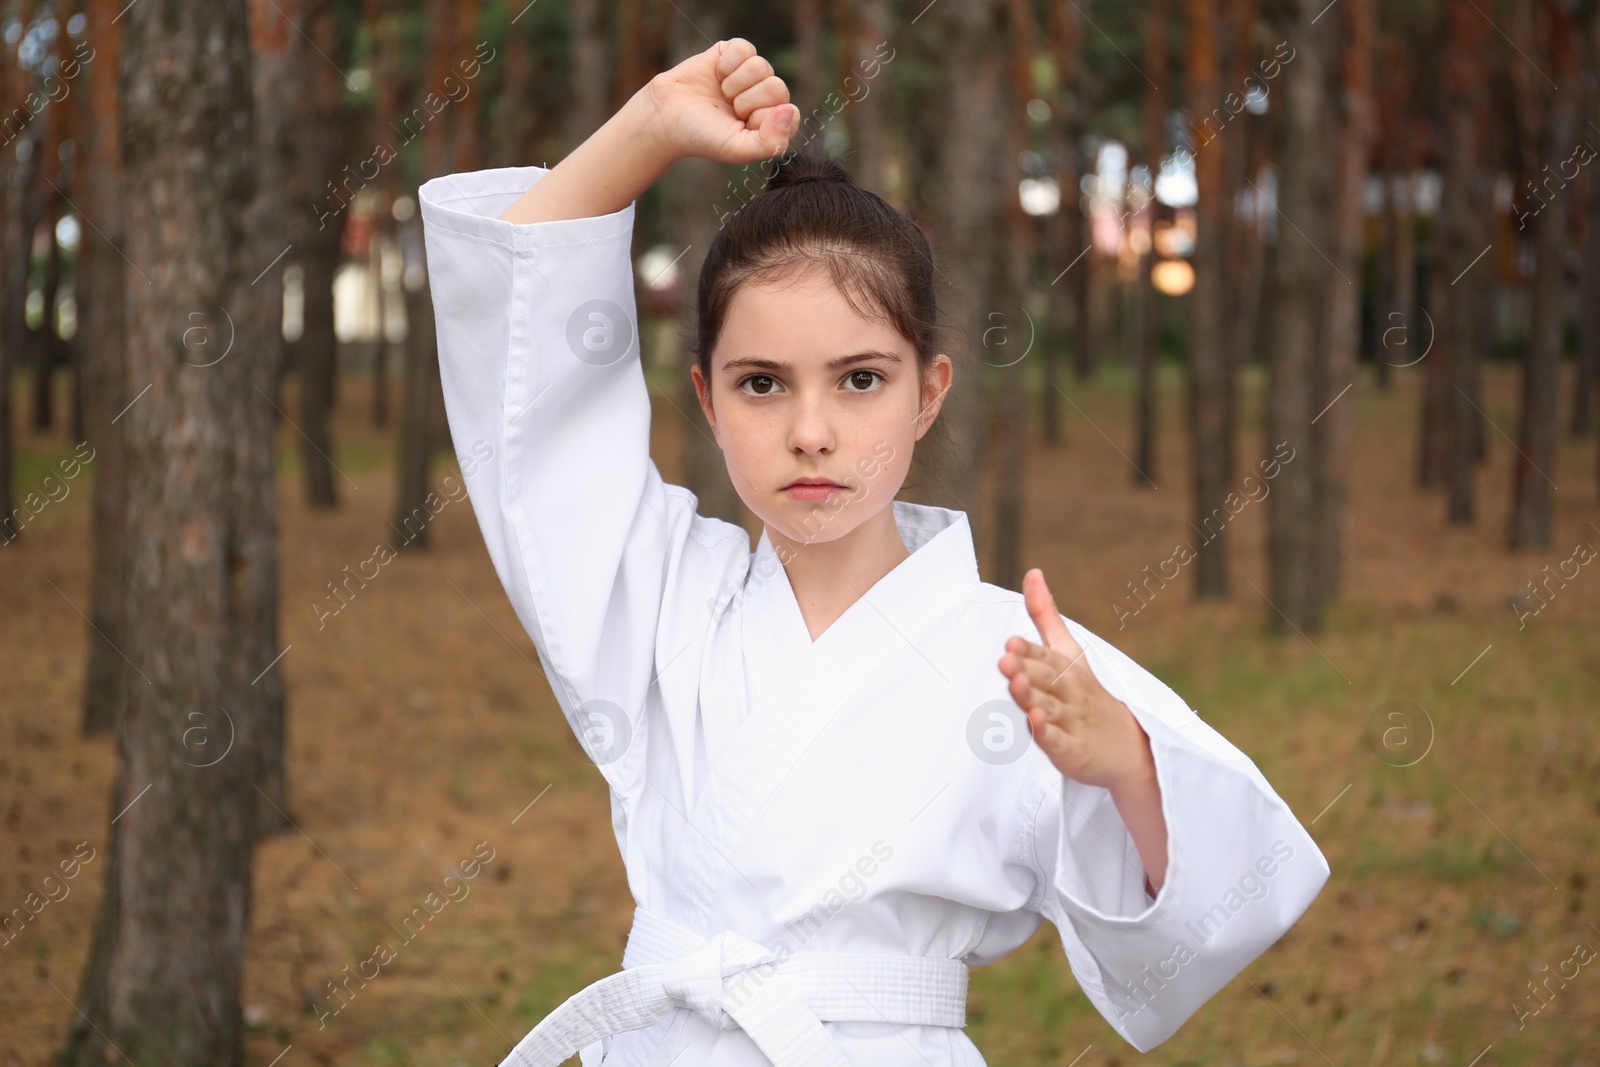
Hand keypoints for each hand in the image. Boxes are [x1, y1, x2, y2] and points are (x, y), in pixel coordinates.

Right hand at [637, 37, 799, 165]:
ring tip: (722, 94)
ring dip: (735, 83)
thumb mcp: (737, 149)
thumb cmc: (703, 136)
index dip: (762, 119)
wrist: (667, 115)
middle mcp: (765, 98)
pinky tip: (717, 75)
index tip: (742, 125)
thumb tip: (789, 110)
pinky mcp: (733, 54)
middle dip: (747, 101)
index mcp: (772, 123)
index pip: (789, 113)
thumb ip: (771, 142)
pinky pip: (744, 48)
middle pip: (777, 87)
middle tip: (729, 109)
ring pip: (761, 66)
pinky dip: (726, 63)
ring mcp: (750, 75)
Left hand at [997, 568, 1155, 792]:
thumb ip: (1046, 615)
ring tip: (1015, 683)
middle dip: (1028, 669)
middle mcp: (1071, 694)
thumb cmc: (1086, 694)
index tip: (1011, 642)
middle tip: (1006, 659)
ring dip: (1032, 696)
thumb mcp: (1069, 652)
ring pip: (1051, 708)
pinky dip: (1048, 734)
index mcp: (1068, 669)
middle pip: (1048, 680)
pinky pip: (1059, 742)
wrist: (1127, 747)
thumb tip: (1032, 572)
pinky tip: (1035, 723)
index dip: (1029, 651)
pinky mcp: (1073, 751)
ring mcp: (1073, 723)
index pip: (1048, 657)